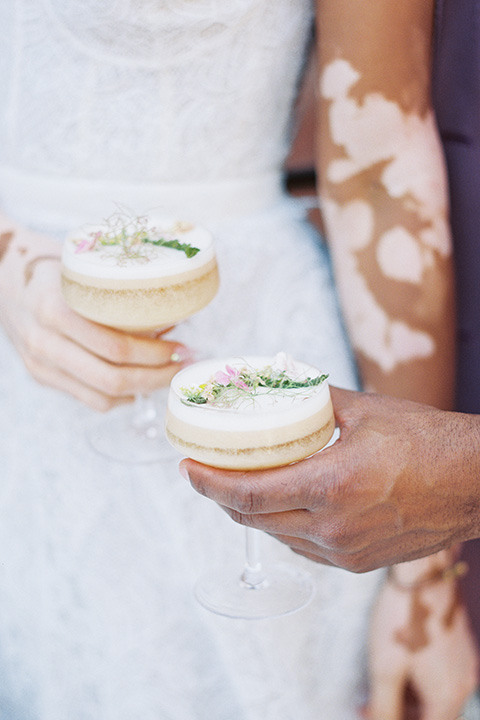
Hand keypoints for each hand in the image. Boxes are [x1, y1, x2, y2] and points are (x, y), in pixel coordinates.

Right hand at [0, 224, 192, 409]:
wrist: (1, 276)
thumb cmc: (50, 267)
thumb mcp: (80, 269)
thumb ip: (116, 292)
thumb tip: (171, 314)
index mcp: (55, 310)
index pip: (115, 348)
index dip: (156, 354)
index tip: (182, 347)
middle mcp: (44, 343)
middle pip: (112, 379)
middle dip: (156, 377)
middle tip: (181, 365)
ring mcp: (40, 364)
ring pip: (102, 397)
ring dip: (142, 390)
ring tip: (166, 374)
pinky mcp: (42, 376)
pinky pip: (89, 400)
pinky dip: (120, 397)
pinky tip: (139, 382)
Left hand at [181, 387, 479, 570]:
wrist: (475, 483)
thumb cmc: (428, 442)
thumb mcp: (367, 410)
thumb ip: (318, 401)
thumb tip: (286, 387)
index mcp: (332, 485)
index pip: (249, 494)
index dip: (209, 484)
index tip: (187, 468)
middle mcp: (334, 527)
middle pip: (254, 519)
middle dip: (221, 497)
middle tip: (205, 473)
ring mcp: (346, 551)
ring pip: (276, 536)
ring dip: (251, 513)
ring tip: (239, 485)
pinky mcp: (358, 563)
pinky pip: (303, 548)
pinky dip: (282, 527)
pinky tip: (281, 506)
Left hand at [367, 564, 478, 719]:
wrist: (423, 571)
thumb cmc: (404, 615)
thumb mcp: (385, 668)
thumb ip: (383, 707)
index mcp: (448, 696)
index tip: (369, 713)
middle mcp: (463, 683)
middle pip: (432, 715)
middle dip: (401, 712)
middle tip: (371, 702)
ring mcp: (464, 663)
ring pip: (435, 696)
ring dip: (409, 696)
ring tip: (381, 680)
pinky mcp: (459, 646)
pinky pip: (441, 674)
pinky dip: (419, 677)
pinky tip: (399, 661)